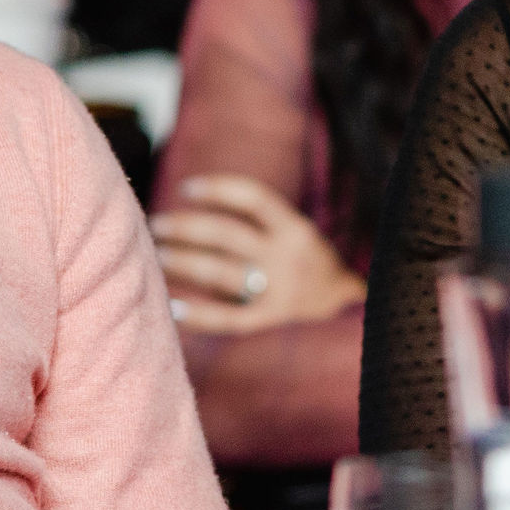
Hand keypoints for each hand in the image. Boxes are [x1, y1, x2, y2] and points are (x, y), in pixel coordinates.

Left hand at [149, 174, 364, 334]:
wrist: (353, 314)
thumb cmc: (311, 265)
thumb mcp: (297, 235)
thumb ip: (262, 221)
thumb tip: (200, 202)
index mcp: (295, 230)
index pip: (254, 198)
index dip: (218, 189)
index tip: (187, 188)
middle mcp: (288, 257)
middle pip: (227, 234)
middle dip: (187, 227)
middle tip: (156, 224)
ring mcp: (280, 291)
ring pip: (222, 272)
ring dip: (185, 261)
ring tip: (160, 255)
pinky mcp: (271, 322)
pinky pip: (229, 318)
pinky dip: (198, 314)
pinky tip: (172, 307)